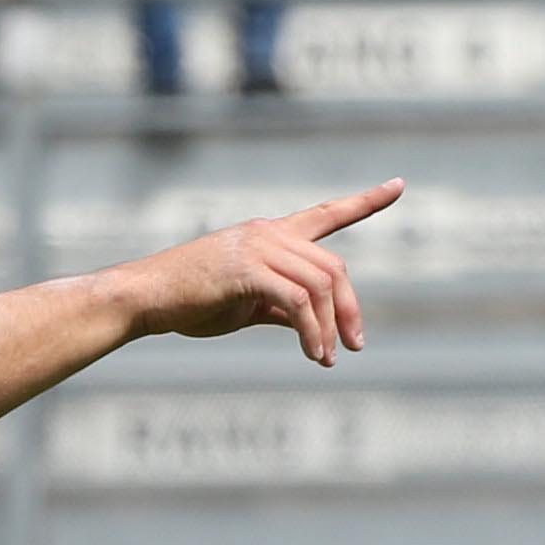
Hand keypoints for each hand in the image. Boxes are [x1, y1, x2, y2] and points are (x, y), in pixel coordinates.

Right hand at [131, 182, 399, 365]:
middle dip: (349, 310)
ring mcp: (259, 247)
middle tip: (354, 346)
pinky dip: (312, 331)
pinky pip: (298, 302)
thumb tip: (313, 328)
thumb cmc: (190, 302)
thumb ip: (283, 308)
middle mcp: (270, 232)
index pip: (326, 213)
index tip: (398, 186)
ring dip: (330, 327)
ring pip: (320, 285)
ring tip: (327, 358)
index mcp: (270, 234)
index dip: (365, 201)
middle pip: (333, 267)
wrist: (147, 299)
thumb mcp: (247, 304)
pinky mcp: (248, 268)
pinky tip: (313, 354)